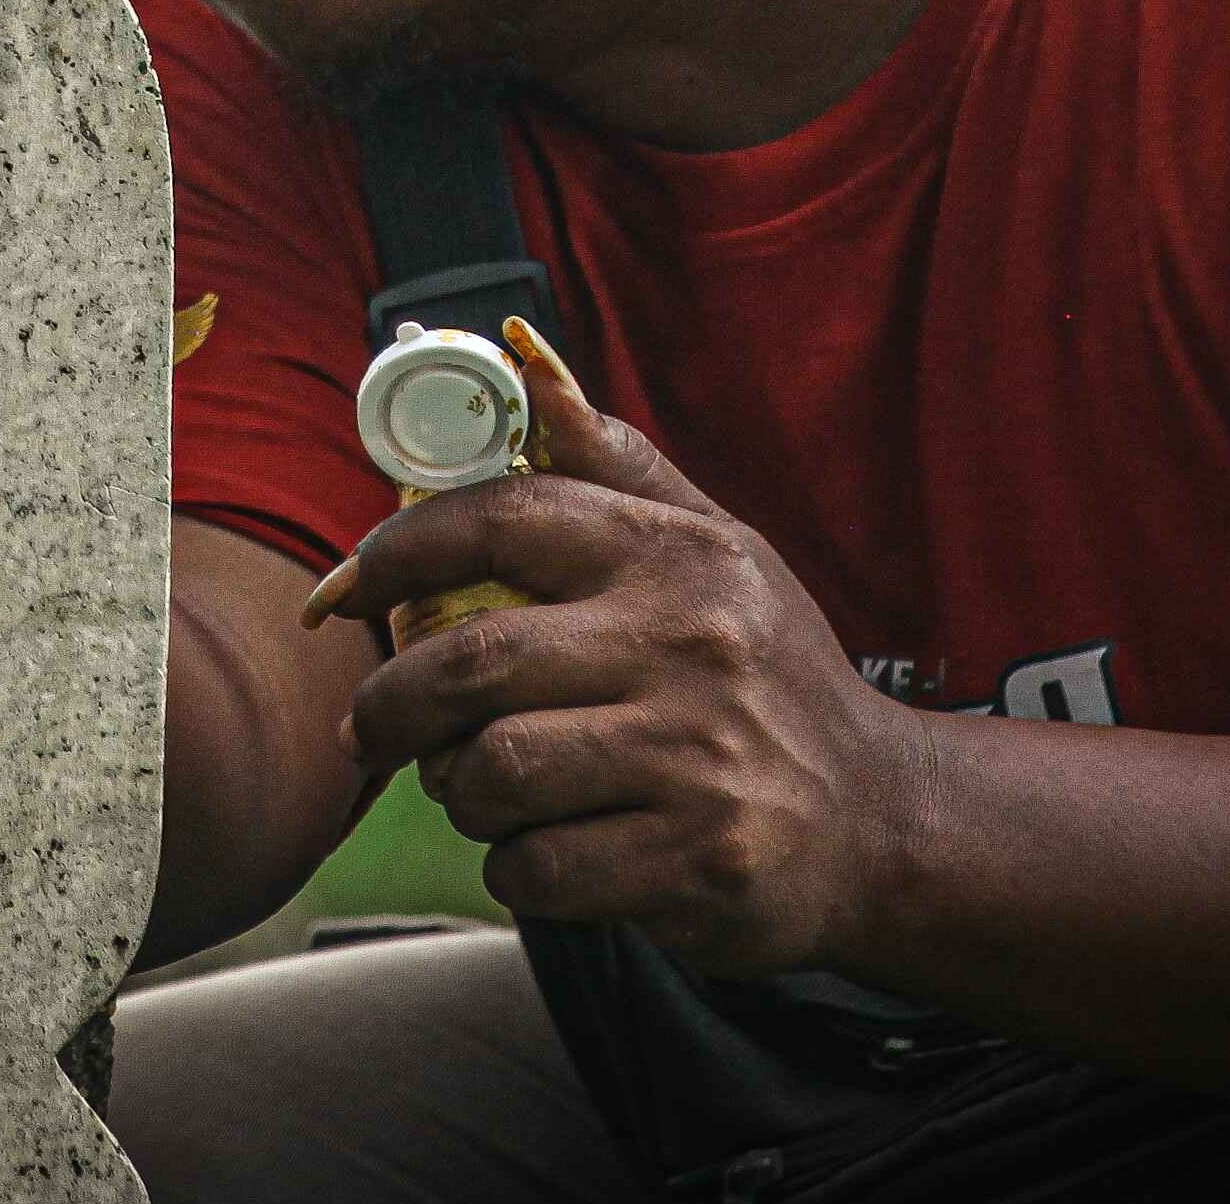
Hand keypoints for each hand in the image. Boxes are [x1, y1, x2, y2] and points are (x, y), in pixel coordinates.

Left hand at [302, 321, 933, 977]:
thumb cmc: (769, 676)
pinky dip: (516, 867)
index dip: (398, 550)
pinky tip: (551, 850)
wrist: (885, 821)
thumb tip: (522, 361)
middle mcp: (688, 647)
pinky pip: (538, 868)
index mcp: (675, 557)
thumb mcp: (717, 550)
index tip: (345, 588)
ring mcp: (696, 759)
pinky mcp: (698, 862)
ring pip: (492, 773)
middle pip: (471, 662)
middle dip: (392, 704)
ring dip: (459, 793)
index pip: (504, 518)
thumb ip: (614, 464)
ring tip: (483, 790)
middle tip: (373, 726)